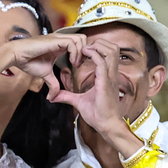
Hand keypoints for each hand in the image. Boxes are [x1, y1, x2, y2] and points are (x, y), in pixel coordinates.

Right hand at [0, 33, 86, 99]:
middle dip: (86, 51)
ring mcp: (58, 38)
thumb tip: (51, 98)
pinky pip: (72, 43)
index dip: (83, 53)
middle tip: (79, 64)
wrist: (17, 55)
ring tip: (75, 64)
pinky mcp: (55, 40)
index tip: (79, 65)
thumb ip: (52, 84)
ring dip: (81, 52)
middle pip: (83, 38)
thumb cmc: (28, 61)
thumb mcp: (45, 75)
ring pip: (80, 39)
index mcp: (60, 45)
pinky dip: (75, 53)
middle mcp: (61, 40)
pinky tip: (71, 62)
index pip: (79, 43)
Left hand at [51, 39, 143, 156]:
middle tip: (84, 46)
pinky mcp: (105, 82)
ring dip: (97, 46)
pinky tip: (83, 54)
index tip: (84, 49)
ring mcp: (110, 77)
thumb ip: (67, 96)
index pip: (108, 54)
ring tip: (84, 48)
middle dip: (99, 42)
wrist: (106, 125)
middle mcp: (111, 74)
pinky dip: (93, 54)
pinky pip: (101, 62)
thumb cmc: (98, 115)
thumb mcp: (79, 102)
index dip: (98, 47)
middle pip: (113, 48)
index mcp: (108, 76)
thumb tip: (54, 97)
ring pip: (110, 51)